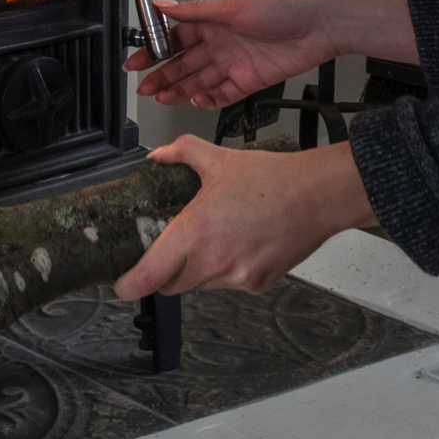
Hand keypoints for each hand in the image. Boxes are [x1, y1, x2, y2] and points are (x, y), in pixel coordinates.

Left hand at [113, 136, 376, 299]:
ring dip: (200, 267)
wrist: (316, 197)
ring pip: (202, 283)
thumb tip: (159, 156)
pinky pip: (230, 282)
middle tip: (170, 248)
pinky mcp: (257, 285)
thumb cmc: (270, 178)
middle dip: (166, 272)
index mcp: (195, 232)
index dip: (130, 285)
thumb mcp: (218, 159)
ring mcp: (236, 277)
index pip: (151, 275)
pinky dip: (229, 268)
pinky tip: (243, 241)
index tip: (121, 285)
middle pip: (172, 284)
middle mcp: (212, 262)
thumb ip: (182, 153)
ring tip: (218, 234)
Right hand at [126, 0, 415, 107]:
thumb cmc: (280, 6)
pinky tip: (195, 102)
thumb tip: (162, 4)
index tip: (135, 61)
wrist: (318, 25)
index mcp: (212, 21)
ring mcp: (234, 63)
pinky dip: (208, 99)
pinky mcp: (249, 81)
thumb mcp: (232, 6)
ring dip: (180, 90)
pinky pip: (223, 94)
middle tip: (143, 88)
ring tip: (161, 99)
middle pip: (183, 63)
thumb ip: (195, 11)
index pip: (174, 38)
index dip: (153, 50)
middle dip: (162, 76)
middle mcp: (220, 43)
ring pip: (199, 80)